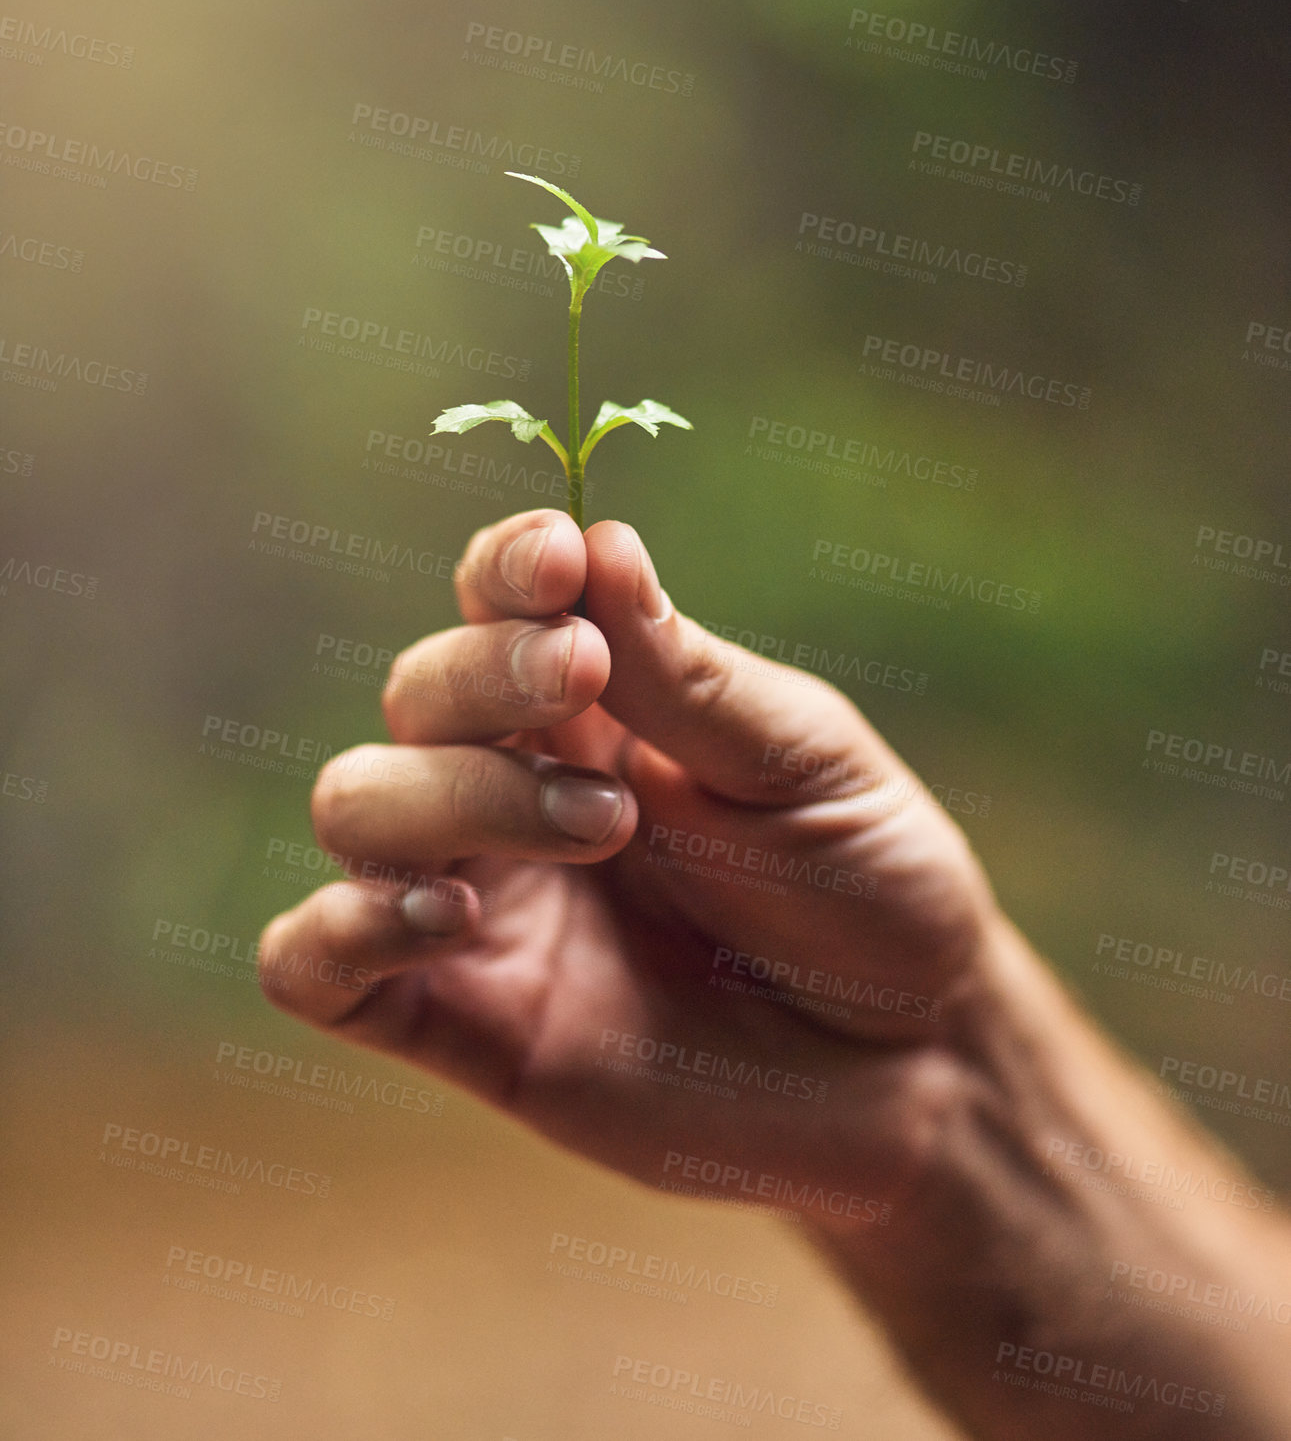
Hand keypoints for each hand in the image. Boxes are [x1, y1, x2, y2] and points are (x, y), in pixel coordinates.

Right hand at [259, 509, 1002, 1228]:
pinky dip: (336, 932)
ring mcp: (483, 899)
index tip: (558, 566)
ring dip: (447, 798)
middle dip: (489, 687)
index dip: (505, 571)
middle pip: (417, 692)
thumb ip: (692, 678)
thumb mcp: (808, 768)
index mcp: (603, 706)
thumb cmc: (870, 891)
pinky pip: (315, 966)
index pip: (499, 602)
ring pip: (355, 806)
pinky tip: (448, 916)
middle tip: (610, 730)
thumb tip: (601, 540)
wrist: (906, 1067)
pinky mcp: (461, 1018)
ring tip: (598, 833)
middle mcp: (519, 785)